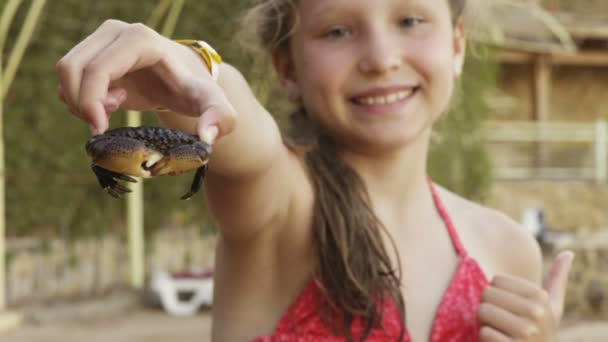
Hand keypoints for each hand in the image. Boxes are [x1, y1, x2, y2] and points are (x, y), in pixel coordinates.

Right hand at [56, 19, 234, 142]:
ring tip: (117, 106)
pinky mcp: (92, 50)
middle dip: (83, 103)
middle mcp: (116, 31)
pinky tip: (112, 101)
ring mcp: (101, 38)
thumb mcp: (215, 105)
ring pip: (66, 72)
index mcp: (140, 39)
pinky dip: (81, 97)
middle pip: (72, 68)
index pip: (98, 69)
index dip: (91, 102)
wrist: (185, 82)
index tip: (101, 129)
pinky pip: (69, 77)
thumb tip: (207, 137)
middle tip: (109, 121)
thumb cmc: (197, 91)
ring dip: (81, 100)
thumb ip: (220, 119)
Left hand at [478, 251, 574, 340]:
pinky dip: (485, 339)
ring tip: (499, 331)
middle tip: (502, 322)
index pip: (496, 280)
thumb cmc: (541, 332)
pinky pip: (483, 332)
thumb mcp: (552, 308)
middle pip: (487, 294)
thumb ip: (557, 279)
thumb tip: (569, 252)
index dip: (497, 296)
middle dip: (488, 309)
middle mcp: (536, 313)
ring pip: (482, 311)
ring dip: (484, 324)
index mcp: (541, 297)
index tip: (510, 309)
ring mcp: (525, 332)